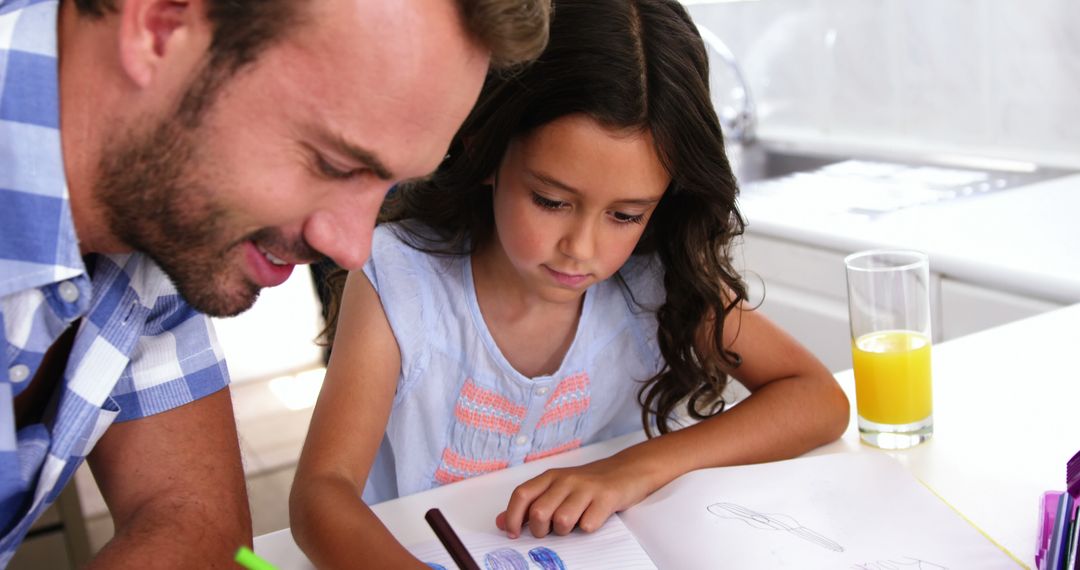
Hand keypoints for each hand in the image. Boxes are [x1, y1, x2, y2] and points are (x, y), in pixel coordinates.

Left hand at [495, 455, 655, 538]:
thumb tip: (501, 522)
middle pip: (539, 512)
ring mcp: (586, 488)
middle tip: (549, 531)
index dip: (512, 517)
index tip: (513, 533)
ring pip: (562, 521)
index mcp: (550, 477)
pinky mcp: (606, 498)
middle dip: (540, 530)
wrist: (627, 470)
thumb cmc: (588, 484)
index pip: (521, 495)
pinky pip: (588, 525)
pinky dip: (588, 528)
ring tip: (573, 524)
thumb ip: (529, 504)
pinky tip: (593, 519)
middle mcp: (566, 480)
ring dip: (565, 531)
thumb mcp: (556, 489)